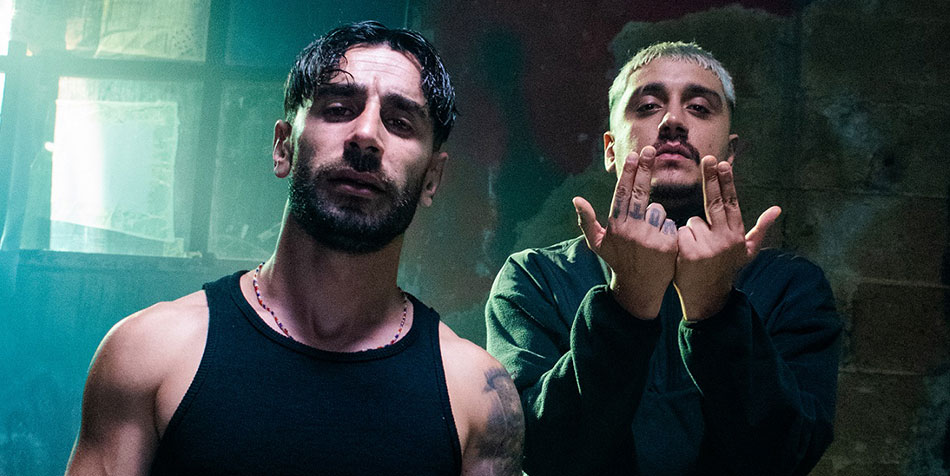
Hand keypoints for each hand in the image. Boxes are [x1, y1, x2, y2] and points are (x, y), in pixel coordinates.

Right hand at [574, 146, 678, 318]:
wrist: (639, 289)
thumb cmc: (618, 261)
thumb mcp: (598, 244)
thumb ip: (586, 221)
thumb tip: (576, 199)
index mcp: (616, 226)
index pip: (622, 194)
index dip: (628, 173)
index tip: (633, 155)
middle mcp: (632, 230)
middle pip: (641, 192)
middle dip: (645, 169)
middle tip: (650, 150)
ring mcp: (650, 238)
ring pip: (658, 211)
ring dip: (656, 218)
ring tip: (649, 236)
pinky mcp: (668, 245)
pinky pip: (671, 224)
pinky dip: (667, 230)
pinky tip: (661, 243)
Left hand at [674, 156, 780, 320]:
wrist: (708, 300)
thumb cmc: (725, 270)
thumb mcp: (746, 252)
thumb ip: (759, 229)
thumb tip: (777, 209)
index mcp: (736, 236)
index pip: (732, 203)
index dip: (727, 182)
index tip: (723, 164)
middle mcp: (725, 240)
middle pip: (716, 202)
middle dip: (711, 178)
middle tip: (707, 158)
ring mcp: (707, 247)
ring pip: (691, 223)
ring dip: (690, 233)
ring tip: (697, 252)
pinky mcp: (689, 253)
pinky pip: (678, 234)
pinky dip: (678, 241)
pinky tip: (684, 257)